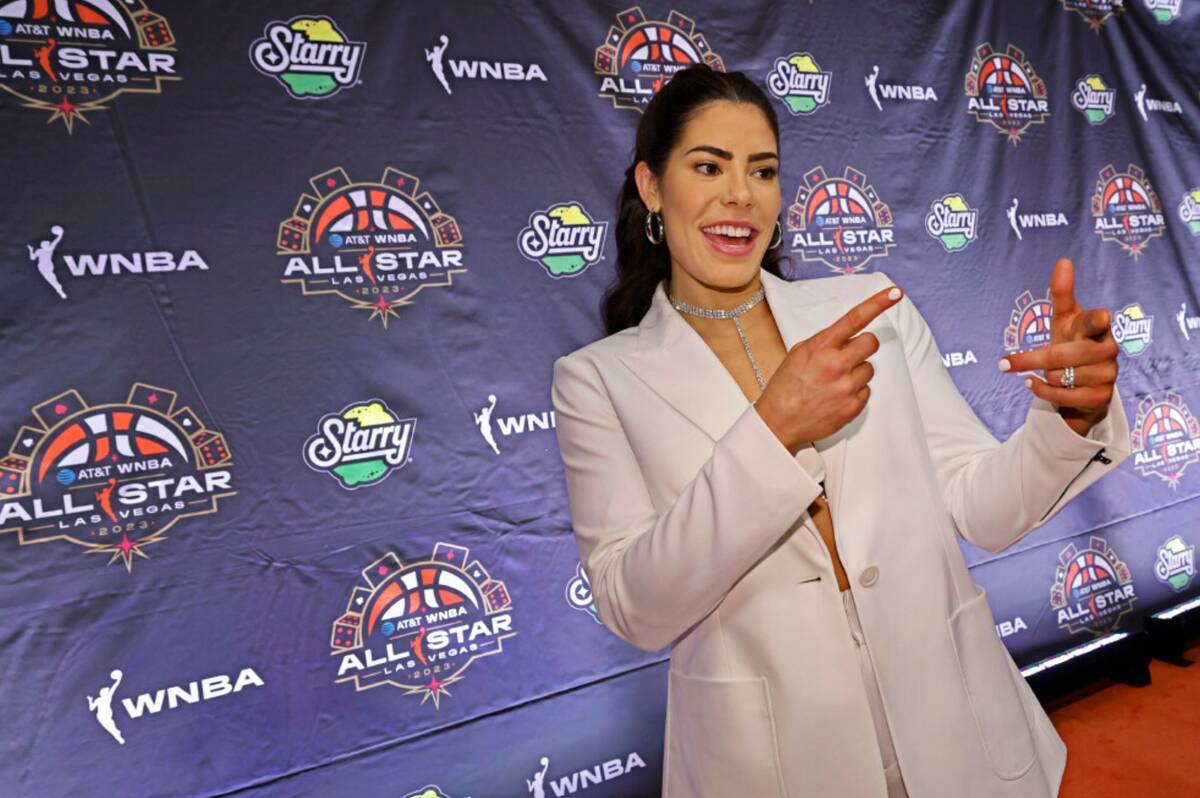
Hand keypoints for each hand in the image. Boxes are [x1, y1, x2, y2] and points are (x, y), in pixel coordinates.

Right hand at [755, 285, 903, 452]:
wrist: (778, 422)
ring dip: (856, 372)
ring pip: (869, 368)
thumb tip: (847, 337)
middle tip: (847, 355)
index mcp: (821, 346)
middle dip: (862, 346)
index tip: (896, 293)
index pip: (855, 318)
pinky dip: (854, 392)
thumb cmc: (785, 387)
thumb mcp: (798, 353)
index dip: (879, 303)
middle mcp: (836, 364)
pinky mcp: (853, 407)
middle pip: (871, 343)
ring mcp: (846, 387)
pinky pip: (866, 390)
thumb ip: (825, 342)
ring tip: (833, 382)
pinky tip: (835, 396)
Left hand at [999, 258, 1117, 435]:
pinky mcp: (1102, 397)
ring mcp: (1108, 374)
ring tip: (1047, 373)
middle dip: (1032, 359)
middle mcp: (1107, 349)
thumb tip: (1063, 260)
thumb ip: (1062, 294)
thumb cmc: (1072, 342)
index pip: (1095, 321)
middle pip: (1063, 355)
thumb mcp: (1064, 320)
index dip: (1096, 320)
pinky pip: (1064, 397)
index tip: (1101, 317)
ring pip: (1060, 377)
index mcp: (1096, 327)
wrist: (1085, 384)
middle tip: (1004, 363)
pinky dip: (1043, 392)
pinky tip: (1034, 384)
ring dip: (1044, 376)